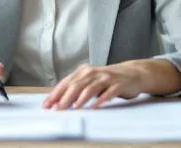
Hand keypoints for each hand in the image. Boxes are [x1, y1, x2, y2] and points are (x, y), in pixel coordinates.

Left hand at [43, 60, 180, 109]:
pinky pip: (109, 92)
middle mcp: (93, 72)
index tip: (47, 105)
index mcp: (84, 71)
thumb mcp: (90, 81)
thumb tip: (57, 101)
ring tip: (75, 106)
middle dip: (66, 97)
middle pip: (77, 85)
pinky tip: (96, 105)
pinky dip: (102, 99)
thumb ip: (76, 88)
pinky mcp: (118, 84)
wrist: (133, 73)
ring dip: (82, 97)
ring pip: (91, 87)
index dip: (55, 94)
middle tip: (58, 108)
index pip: (66, 83)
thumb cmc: (108, 79)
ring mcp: (106, 78)